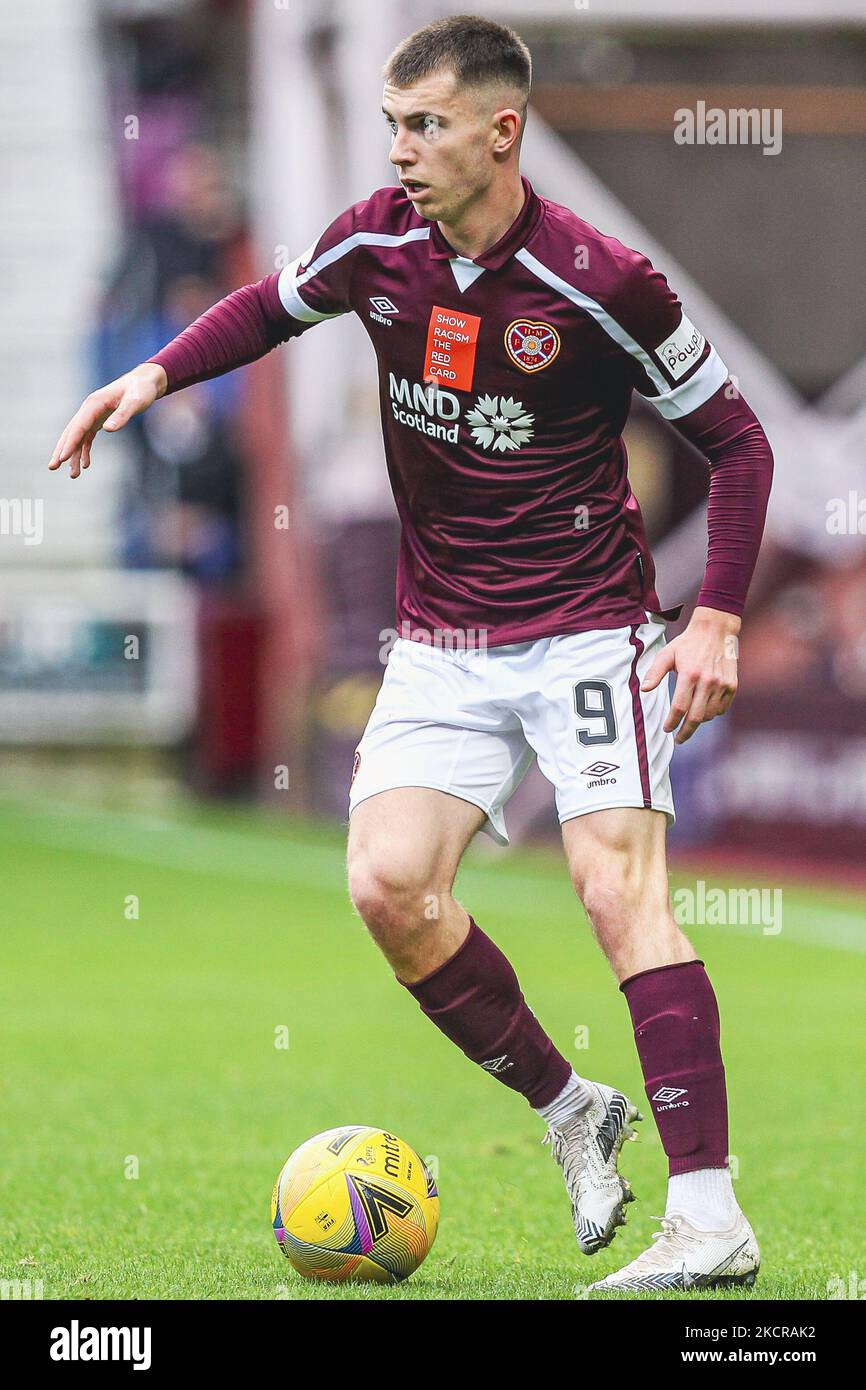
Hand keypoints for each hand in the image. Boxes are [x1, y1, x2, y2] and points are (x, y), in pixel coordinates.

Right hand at [48, 362, 167, 477]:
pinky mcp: (98, 420)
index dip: (69, 443)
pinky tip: (85, 464)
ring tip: (73, 475)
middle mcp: (89, 409)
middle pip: (71, 432)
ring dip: (73, 455)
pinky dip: (84, 451)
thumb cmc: (140, 390)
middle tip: (52, 467)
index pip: (78, 426)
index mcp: (94, 404)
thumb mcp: (135, 402)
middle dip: (62, 450)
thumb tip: (107, 430)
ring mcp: (92, 415)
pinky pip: (87, 438)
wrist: (144, 381)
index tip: (61, 458)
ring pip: (78, 437)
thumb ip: (122, 416)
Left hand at [641, 606, 739, 744]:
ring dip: (698, 722)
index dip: (672, 722)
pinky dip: (712, 714)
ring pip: (709, 715)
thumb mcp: (667, 654)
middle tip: (678, 739)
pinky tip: (704, 712)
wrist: (716, 630)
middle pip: (696, 717)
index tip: (666, 729)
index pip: (679, 708)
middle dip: (685, 732)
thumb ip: (655, 673)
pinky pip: (722, 709)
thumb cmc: (687, 643)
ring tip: (689, 722)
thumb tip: (644, 689)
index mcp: (690, 674)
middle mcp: (708, 681)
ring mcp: (722, 684)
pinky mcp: (732, 685)